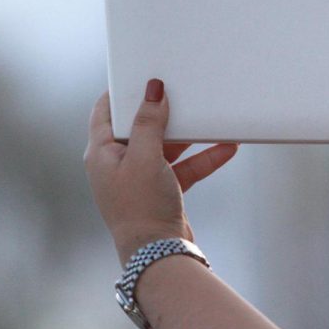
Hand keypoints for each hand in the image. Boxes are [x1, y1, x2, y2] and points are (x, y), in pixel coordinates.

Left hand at [84, 79, 237, 263]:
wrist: (158, 253)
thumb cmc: (141, 206)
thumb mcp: (145, 157)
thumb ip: (149, 122)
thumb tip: (153, 90)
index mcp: (102, 153)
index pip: (104, 112)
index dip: (121, 92)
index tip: (139, 75)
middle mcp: (118, 164)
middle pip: (139, 127)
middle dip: (162, 111)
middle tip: (178, 90)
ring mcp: (140, 177)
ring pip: (166, 146)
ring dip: (189, 135)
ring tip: (209, 116)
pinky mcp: (162, 190)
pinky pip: (183, 166)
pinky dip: (202, 157)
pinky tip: (226, 147)